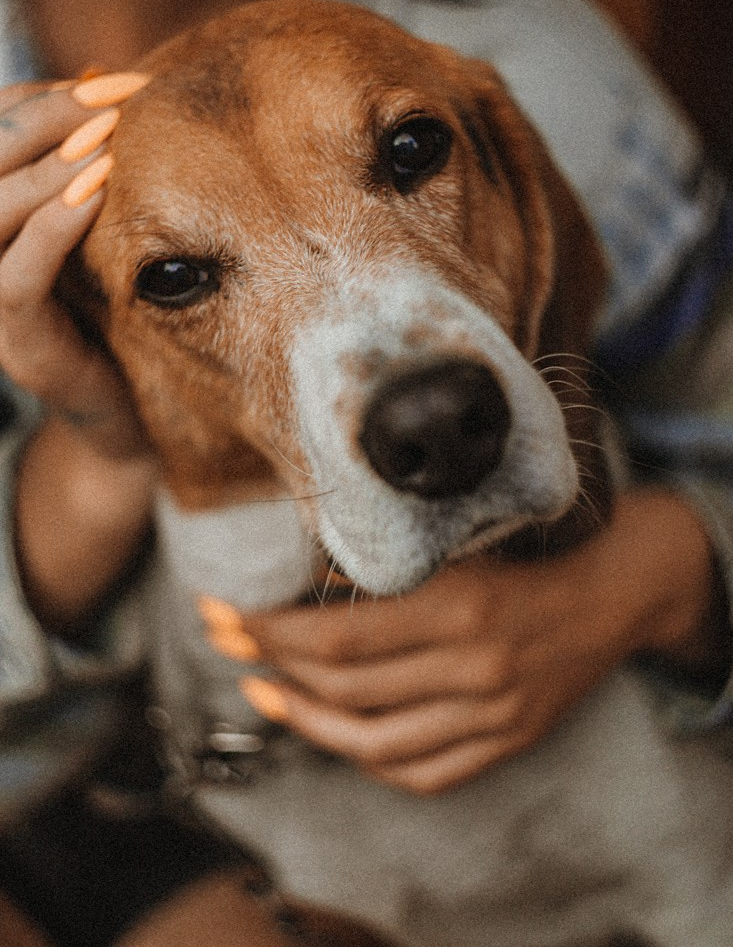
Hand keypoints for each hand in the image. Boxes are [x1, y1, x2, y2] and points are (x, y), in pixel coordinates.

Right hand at [0, 72, 148, 457]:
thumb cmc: (112, 303)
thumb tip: (104, 76)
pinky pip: (16, 277)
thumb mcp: (95, 221)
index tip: (113, 83)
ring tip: (105, 141)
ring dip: (47, 169)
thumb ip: (85, 162)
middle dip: (44, 122)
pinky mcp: (14, 342)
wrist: (125, 406)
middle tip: (111, 103)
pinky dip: (52, 228)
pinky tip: (95, 195)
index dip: (39, 101)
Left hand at [200, 490, 721, 793]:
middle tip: (223, 639)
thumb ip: (390, 569)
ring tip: (261, 693)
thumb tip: (305, 583)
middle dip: (268, 663)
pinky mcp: (504, 744)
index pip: (337, 636)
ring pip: (372, 742)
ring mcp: (491, 716)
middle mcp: (474, 667)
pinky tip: (334, 732)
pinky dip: (366, 758)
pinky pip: (421, 774)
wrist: (611, 595)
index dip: (268, 630)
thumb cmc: (530, 554)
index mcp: (460, 604)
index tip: (227, 612)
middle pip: (344, 686)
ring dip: (303, 720)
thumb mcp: (460, 543)